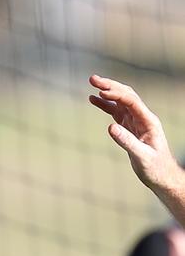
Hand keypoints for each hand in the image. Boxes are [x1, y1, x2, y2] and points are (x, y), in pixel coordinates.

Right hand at [88, 74, 180, 191]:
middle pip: (126, 95)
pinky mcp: (128, 127)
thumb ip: (127, 142)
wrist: (162, 177)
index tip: (101, 91)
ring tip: (92, 82)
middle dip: (110, 85)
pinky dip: (104, 104)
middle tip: (92, 78)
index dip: (117, 94)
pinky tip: (93, 99)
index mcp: (149, 121)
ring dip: (107, 91)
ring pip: (120, 100)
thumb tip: (110, 127)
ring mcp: (135, 121)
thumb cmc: (156, 168)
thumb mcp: (142, 157)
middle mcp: (142, 117)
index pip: (132, 101)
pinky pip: (115, 111)